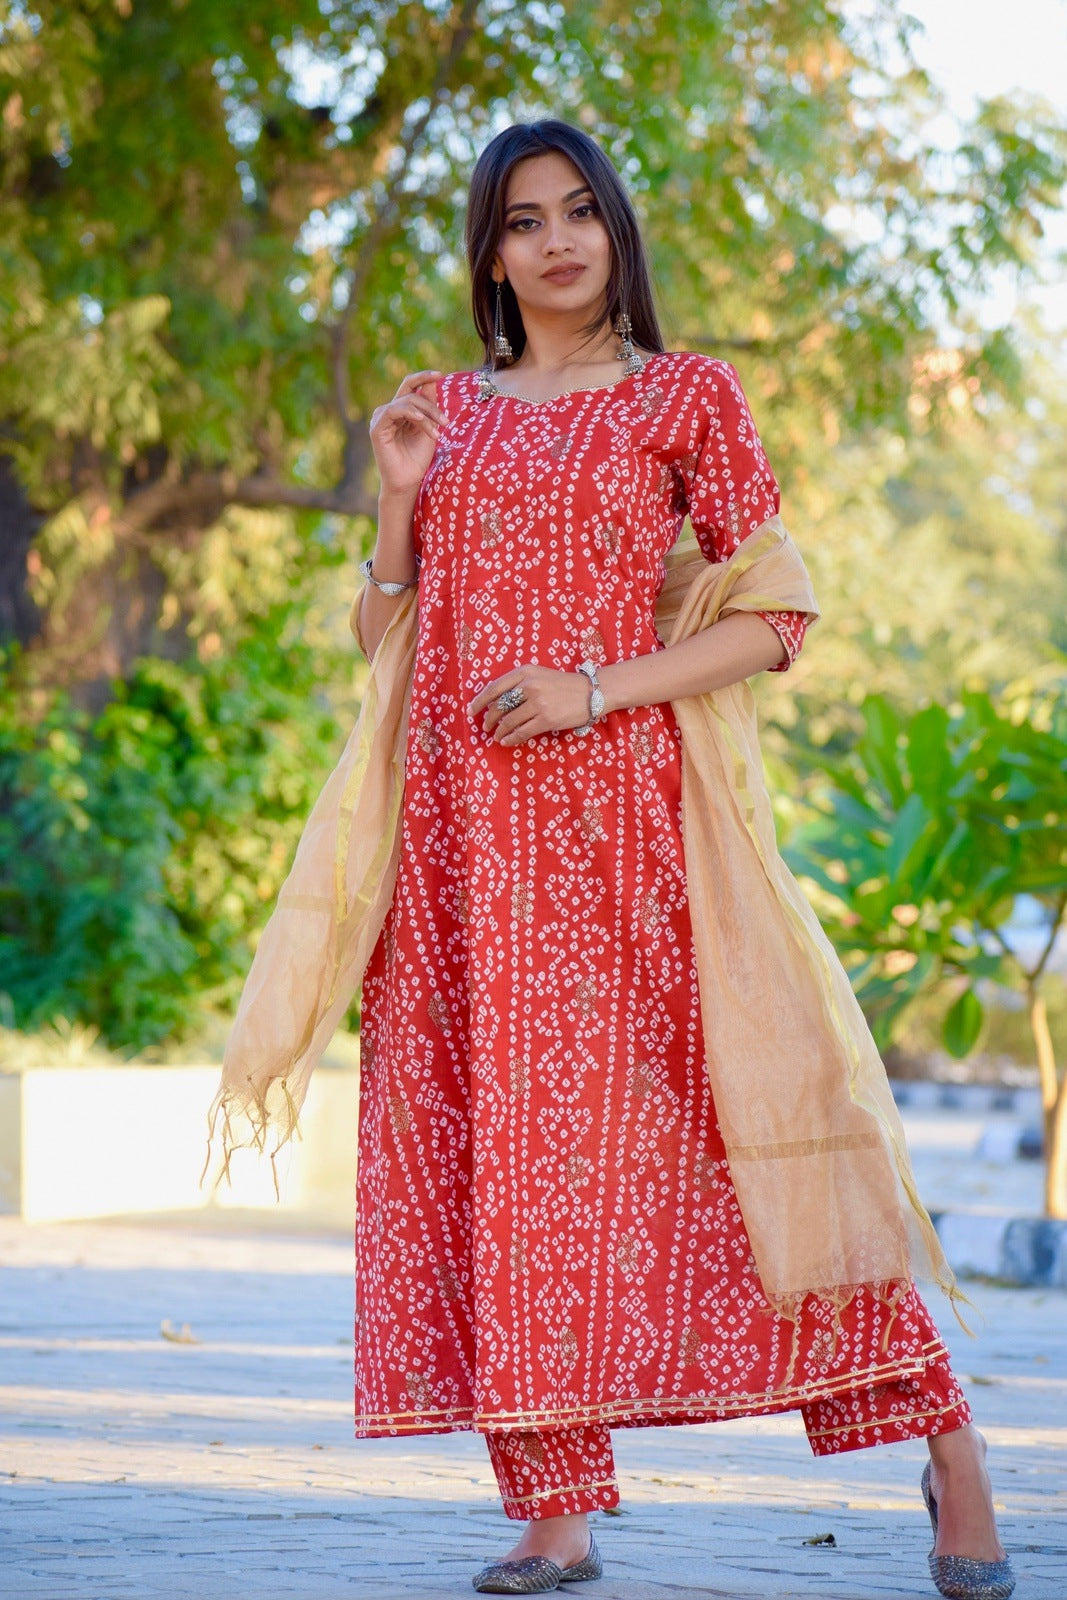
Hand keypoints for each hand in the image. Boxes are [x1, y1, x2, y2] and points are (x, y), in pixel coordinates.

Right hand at [369, 370, 445, 496]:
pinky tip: (421, 420)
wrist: (407, 482)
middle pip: (411, 394)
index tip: (441, 374)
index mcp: (400, 410)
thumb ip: (429, 405)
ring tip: (438, 431)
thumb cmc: (418, 459)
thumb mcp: (429, 427)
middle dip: (432, 406)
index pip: (410, 385)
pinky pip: (393, 410)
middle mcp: (389, 411)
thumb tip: (434, 380)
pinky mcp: (376, 428)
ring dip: (426, 414)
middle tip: (446, 422)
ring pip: (406, 402)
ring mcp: (381, 418)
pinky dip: (410, 413)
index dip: (423, 377)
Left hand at [467, 666, 595, 745]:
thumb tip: (495, 704)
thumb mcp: (540, 675)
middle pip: (499, 706)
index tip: (470, 711)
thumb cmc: (564, 685)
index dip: (479, 701)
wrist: (593, 692)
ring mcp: (539, 703)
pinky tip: (507, 741)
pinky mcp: (547, 719)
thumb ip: (519, 684)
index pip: (494, 687)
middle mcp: (530, 685)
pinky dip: (511, 738)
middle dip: (489, 719)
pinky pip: (522, 732)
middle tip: (485, 727)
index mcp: (525, 671)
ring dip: (499, 731)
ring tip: (496, 736)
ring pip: (509, 721)